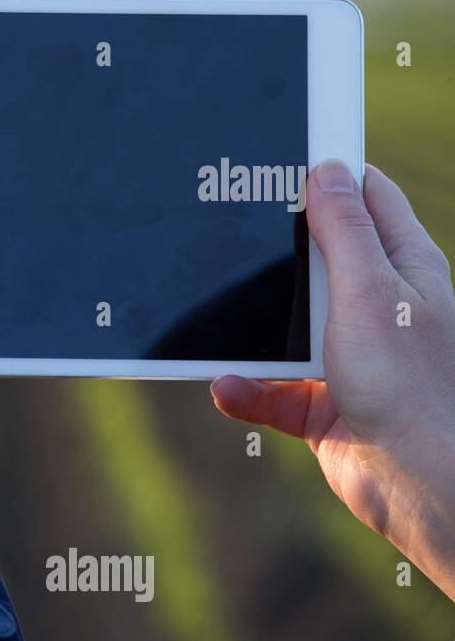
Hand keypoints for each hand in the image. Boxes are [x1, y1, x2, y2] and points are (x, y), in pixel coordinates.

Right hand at [211, 161, 454, 598]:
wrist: (421, 483)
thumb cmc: (411, 383)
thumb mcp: (369, 291)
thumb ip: (343, 231)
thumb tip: (327, 170)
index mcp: (403, 269)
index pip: (369, 200)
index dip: (330, 175)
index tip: (282, 157)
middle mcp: (377, 309)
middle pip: (315, 261)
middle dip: (273, 257)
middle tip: (226, 238)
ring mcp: (349, 357)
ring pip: (285, 328)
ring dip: (251, 335)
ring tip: (218, 330)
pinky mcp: (322, 405)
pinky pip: (271, 389)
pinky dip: (247, 389)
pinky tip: (228, 386)